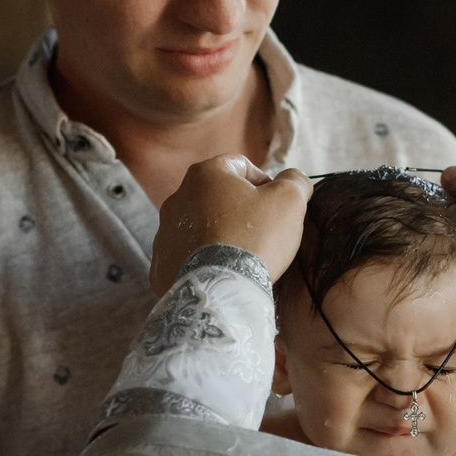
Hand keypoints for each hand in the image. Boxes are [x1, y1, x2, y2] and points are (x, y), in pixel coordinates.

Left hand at [148, 157, 313, 296]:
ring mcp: (164, 232)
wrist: (221, 290)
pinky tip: (222, 272)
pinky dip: (204, 260)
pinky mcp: (161, 263)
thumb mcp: (289, 200)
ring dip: (221, 234)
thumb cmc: (255, 238)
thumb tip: (294, 178)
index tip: (275, 205)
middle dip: (240, 210)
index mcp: (205, 174)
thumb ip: (294, 181)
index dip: (263, 182)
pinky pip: (187, 255)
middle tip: (262, 232)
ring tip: (241, 256)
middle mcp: (177, 198)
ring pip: (201, 226)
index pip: (240, 165)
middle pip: (217, 197)